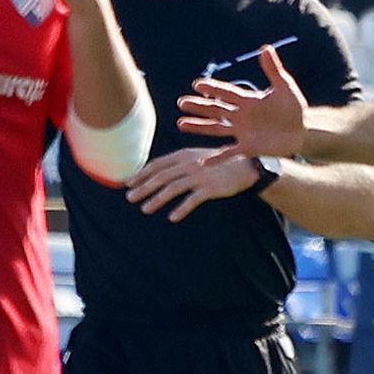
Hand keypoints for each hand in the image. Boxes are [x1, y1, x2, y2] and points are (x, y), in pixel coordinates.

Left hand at [125, 145, 266, 222]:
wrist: (245, 166)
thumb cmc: (217, 164)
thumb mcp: (195, 158)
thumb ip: (177, 164)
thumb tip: (157, 174)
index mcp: (183, 155)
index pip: (157, 164)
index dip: (141, 174)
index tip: (128, 183)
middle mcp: (189, 163)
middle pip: (161, 176)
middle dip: (144, 187)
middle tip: (130, 198)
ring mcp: (199, 175)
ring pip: (173, 187)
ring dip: (157, 199)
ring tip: (145, 209)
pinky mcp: (211, 187)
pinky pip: (193, 199)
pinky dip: (182, 208)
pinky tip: (172, 217)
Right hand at [179, 44, 306, 158]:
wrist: (304, 130)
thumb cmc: (295, 107)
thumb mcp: (284, 86)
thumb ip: (273, 69)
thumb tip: (265, 48)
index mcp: (248, 100)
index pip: (226, 92)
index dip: (213, 88)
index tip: (197, 84)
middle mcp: (242, 115)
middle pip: (215, 109)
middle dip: (199, 106)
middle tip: (181, 102)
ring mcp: (243, 132)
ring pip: (216, 128)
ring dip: (199, 126)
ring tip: (181, 123)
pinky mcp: (248, 147)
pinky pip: (229, 153)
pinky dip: (217, 159)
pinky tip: (203, 163)